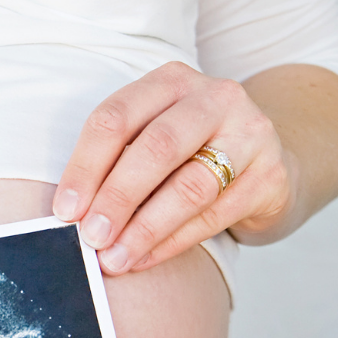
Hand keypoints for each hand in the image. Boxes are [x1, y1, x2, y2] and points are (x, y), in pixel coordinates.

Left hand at [52, 61, 296, 274]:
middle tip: (91, 238)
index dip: (86, 166)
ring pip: (189, 186)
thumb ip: (121, 162)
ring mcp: (250, 134)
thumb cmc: (196, 154)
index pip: (117, 117)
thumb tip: (75, 215)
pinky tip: (146, 257)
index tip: (65, 210)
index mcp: (173, 80)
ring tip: (116, 258)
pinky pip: (213, 215)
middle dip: (117, 198)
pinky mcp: (270, 176)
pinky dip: (173, 242)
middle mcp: (215, 97)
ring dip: (145, 228)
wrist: (271, 163)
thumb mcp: (158, 138)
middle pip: (156, 148)